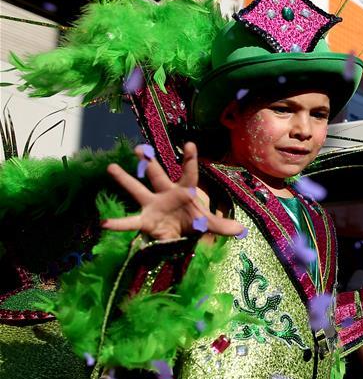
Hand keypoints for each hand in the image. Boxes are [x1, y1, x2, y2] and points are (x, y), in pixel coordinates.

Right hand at [103, 142, 244, 239]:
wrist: (180, 234)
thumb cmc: (193, 222)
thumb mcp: (208, 224)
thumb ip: (221, 226)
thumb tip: (241, 230)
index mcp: (184, 191)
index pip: (189, 173)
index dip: (190, 160)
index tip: (190, 144)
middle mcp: (166, 194)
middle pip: (157, 175)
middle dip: (150, 162)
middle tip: (141, 148)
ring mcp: (153, 205)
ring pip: (137, 190)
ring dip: (125, 180)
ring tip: (111, 168)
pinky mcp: (145, 220)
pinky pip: (130, 222)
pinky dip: (118, 223)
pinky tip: (104, 223)